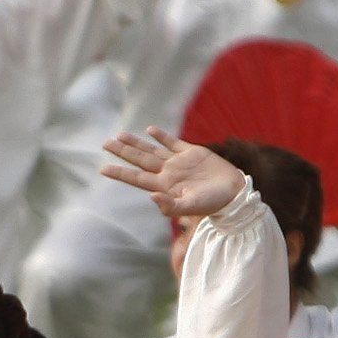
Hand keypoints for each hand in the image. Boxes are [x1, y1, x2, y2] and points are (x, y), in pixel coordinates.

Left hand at [100, 128, 246, 218]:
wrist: (234, 193)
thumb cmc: (213, 203)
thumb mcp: (190, 207)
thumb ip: (170, 206)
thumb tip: (151, 197)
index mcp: (164, 186)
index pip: (136, 178)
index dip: (120, 173)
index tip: (102, 169)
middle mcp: (168, 173)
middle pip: (140, 160)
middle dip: (123, 152)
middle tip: (105, 143)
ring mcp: (179, 162)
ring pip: (152, 150)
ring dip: (136, 143)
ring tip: (120, 135)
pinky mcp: (192, 153)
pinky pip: (173, 143)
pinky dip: (161, 136)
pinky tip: (150, 130)